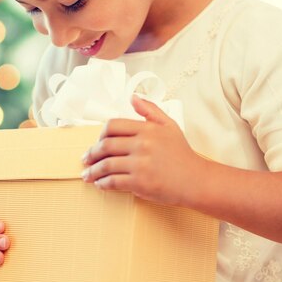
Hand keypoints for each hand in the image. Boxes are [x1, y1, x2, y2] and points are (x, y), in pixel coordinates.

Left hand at [81, 94, 204, 206]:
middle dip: (91, 154)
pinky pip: (113, 181)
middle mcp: (142, 144)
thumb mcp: (170, 125)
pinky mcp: (140, 182)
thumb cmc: (182, 154)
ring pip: (106, 165)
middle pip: (105, 146)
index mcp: (147, 129)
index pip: (113, 126)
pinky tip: (100, 184)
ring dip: (93, 171)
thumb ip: (150, 110)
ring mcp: (140, 164)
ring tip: (87, 175)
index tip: (97, 142)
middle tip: (85, 159)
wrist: (196, 180)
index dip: (100, 134)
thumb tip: (133, 97)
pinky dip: (102, 183)